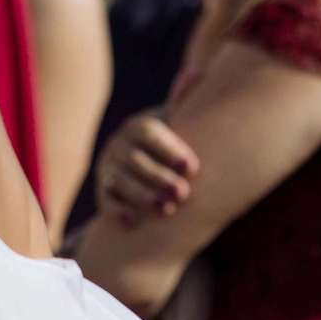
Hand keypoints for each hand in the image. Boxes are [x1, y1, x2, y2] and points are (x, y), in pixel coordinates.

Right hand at [97, 110, 200, 225]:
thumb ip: (195, 120)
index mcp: (137, 127)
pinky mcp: (105, 191)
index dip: (169, 150)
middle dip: (158, 177)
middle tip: (183, 192)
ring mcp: (109, 168)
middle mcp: (119, 145)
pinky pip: (106, 200)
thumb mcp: (183, 127)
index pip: (148, 132)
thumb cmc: (178, 147)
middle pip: (134, 159)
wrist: (153, 161)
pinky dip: (117, 210)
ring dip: (142, 195)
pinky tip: (133, 220)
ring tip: (168, 209)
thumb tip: (215, 99)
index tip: (193, 168)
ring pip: (120, 180)